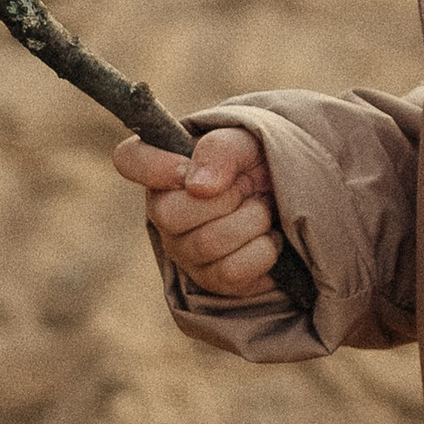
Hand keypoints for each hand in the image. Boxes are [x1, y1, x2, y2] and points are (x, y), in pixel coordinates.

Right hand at [114, 129, 284, 300]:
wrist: (295, 201)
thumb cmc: (260, 166)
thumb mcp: (247, 143)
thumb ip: (219, 150)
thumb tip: (198, 186)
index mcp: (165, 170)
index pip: (129, 159)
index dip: (154, 165)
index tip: (186, 168)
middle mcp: (164, 213)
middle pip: (169, 214)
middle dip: (225, 198)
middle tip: (246, 189)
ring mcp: (186, 251)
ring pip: (208, 243)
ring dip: (252, 221)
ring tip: (262, 212)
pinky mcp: (214, 281)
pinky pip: (232, 271)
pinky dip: (264, 251)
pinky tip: (269, 238)